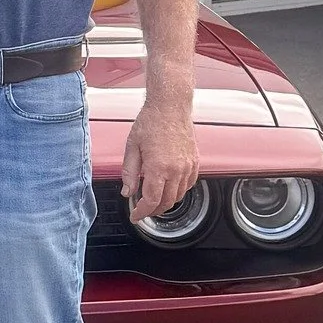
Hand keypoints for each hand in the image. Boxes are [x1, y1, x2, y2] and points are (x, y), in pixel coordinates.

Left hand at [121, 97, 198, 219]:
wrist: (170, 106)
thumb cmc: (150, 122)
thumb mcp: (132, 146)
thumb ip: (129, 173)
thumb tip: (127, 192)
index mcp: (159, 167)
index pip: (152, 200)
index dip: (142, 212)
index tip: (135, 216)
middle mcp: (176, 169)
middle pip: (166, 202)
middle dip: (153, 211)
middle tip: (143, 210)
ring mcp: (188, 166)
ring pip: (178, 195)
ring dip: (166, 202)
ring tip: (154, 200)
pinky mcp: (195, 162)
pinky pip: (188, 185)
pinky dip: (178, 191)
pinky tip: (169, 187)